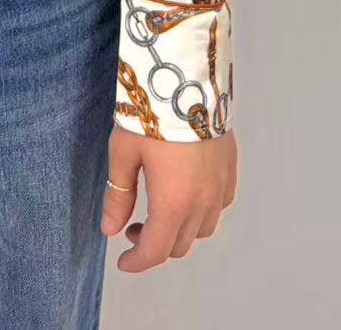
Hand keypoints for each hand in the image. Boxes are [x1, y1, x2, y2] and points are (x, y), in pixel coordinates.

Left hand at [100, 127, 237, 270]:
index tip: (123, 261)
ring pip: (202, 230)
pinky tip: (186, 192)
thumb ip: (118, 195)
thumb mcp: (123, 152)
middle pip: (178, 245)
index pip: (155, 251)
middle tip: (133, 226)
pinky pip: (219, 206)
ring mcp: (219, 188)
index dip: (136, 262)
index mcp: (172, 203)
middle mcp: (201, 203)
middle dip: (154, 244)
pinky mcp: (230, 171)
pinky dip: (201, 211)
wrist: (188, 78)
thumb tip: (110, 229)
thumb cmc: (150, 113)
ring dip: (179, 230)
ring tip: (159, 210)